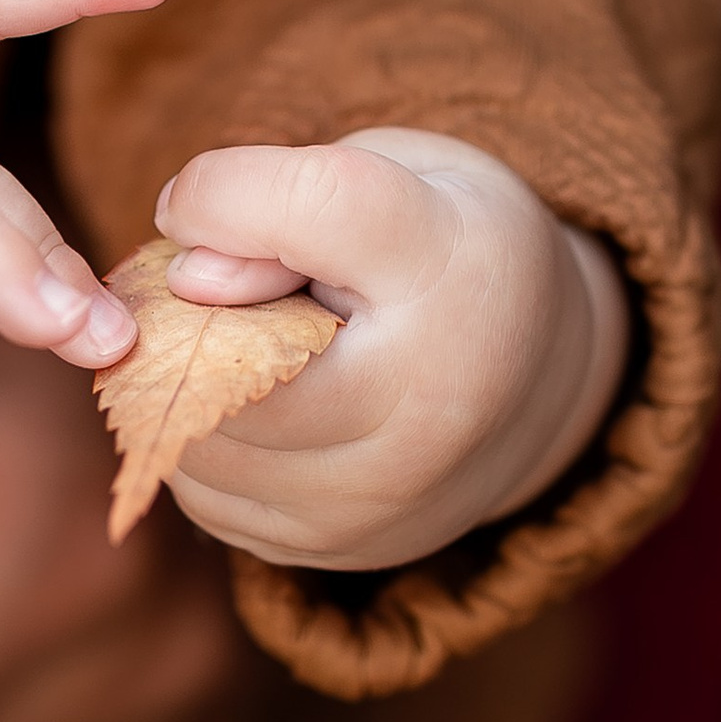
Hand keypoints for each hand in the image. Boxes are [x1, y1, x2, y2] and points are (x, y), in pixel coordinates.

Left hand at [151, 127, 627, 568]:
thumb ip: (284, 196)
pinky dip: (201, 440)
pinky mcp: (336, 550)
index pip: (317, 206)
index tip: (190, 205)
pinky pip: (206, 495)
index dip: (224, 193)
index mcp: (451, 269)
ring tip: (239, 341)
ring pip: (201, 438)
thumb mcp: (389, 172)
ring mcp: (382, 497)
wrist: (538, 373)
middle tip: (204, 286)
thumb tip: (188, 278)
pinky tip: (253, 401)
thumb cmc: (443, 244)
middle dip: (184, 315)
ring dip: (181, 381)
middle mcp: (425, 405)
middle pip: (230, 359)